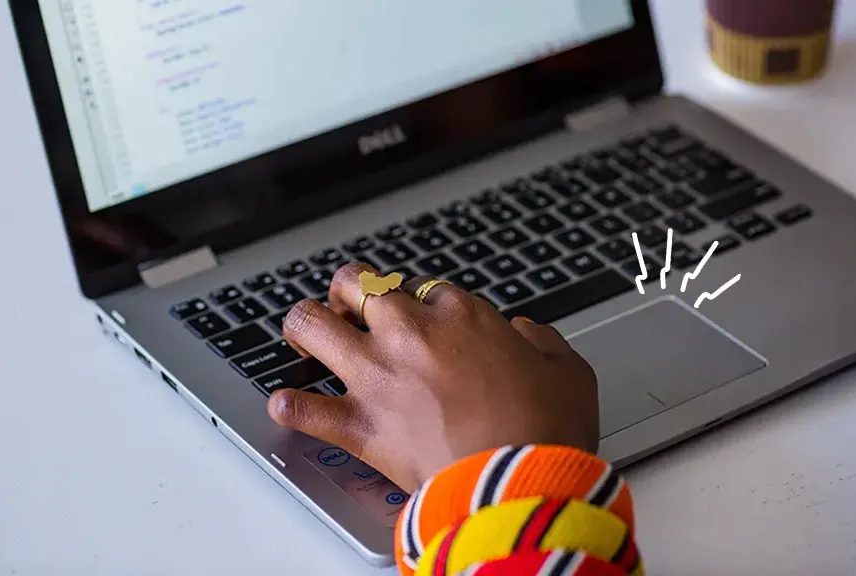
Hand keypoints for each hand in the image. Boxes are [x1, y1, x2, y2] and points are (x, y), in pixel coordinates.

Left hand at [267, 263, 599, 492]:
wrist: (521, 484)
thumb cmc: (547, 429)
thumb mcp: (568, 370)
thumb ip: (542, 342)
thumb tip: (525, 334)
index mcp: (459, 315)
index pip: (417, 285)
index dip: (414, 298)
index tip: (418, 315)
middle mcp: (408, 334)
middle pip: (353, 283)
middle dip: (346, 290)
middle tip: (349, 306)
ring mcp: (376, 376)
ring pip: (310, 324)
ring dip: (304, 327)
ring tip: (306, 339)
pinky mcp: (358, 425)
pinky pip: (302, 409)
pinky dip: (291, 408)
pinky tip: (288, 407)